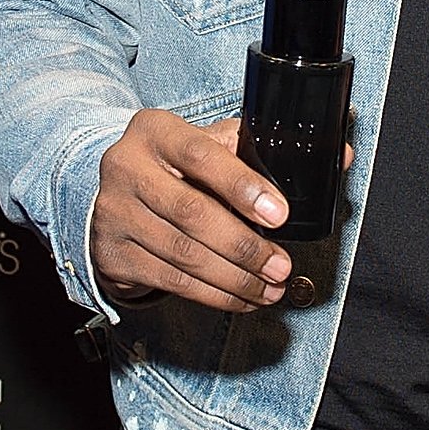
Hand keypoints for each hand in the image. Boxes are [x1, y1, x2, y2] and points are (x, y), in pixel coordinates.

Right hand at [91, 111, 291, 313]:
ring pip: (184, 255)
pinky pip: (172, 282)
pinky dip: (214, 295)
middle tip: (280, 266)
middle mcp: (127, 167)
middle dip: (244, 246)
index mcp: (154, 131)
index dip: (242, 186)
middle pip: (192, 212)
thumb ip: (245, 152)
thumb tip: (315, 168)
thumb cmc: (175, 170)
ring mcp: (114, 213)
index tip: (278, 215)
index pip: (200, 155)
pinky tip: (241, 297)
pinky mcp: (113, 254)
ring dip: (235, 278)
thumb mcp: (203, 145)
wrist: (119, 201)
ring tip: (269, 288)